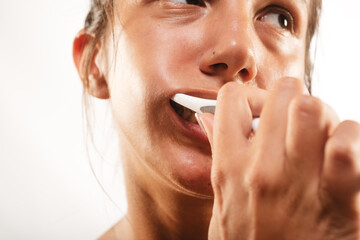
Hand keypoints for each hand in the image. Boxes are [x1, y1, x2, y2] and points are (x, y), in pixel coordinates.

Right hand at [198, 78, 359, 239]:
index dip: (250, 95)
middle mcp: (260, 169)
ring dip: (324, 114)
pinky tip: (344, 150)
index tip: (259, 109)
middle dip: (293, 97)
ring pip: (314, 109)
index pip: (231, 99)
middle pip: (283, 93)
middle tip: (296, 117)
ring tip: (322, 132)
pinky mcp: (336, 200)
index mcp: (229, 167)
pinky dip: (351, 137)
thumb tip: (208, 120)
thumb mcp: (222, 202)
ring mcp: (297, 184)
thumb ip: (218, 155)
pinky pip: (347, 144)